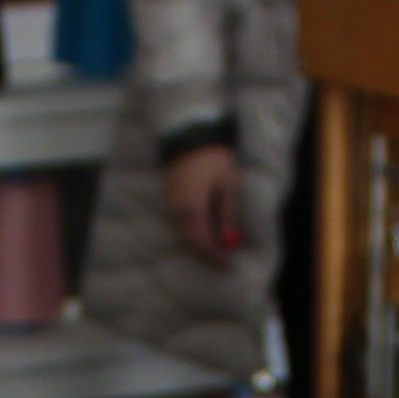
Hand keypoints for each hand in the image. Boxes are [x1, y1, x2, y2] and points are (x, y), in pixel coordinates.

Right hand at [162, 142, 244, 264]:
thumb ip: (227, 214)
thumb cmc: (214, 157)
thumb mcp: (228, 185)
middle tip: (223, 264)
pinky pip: (178, 223)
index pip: (203, 243)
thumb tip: (230, 240)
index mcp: (193, 208)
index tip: (229, 264)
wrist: (190, 133)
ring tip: (216, 251)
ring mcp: (170, 203)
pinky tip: (203, 233)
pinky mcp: (168, 196)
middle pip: (190, 243)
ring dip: (199, 245)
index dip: (216, 256)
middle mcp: (177, 210)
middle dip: (207, 255)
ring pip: (183, 234)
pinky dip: (191, 233)